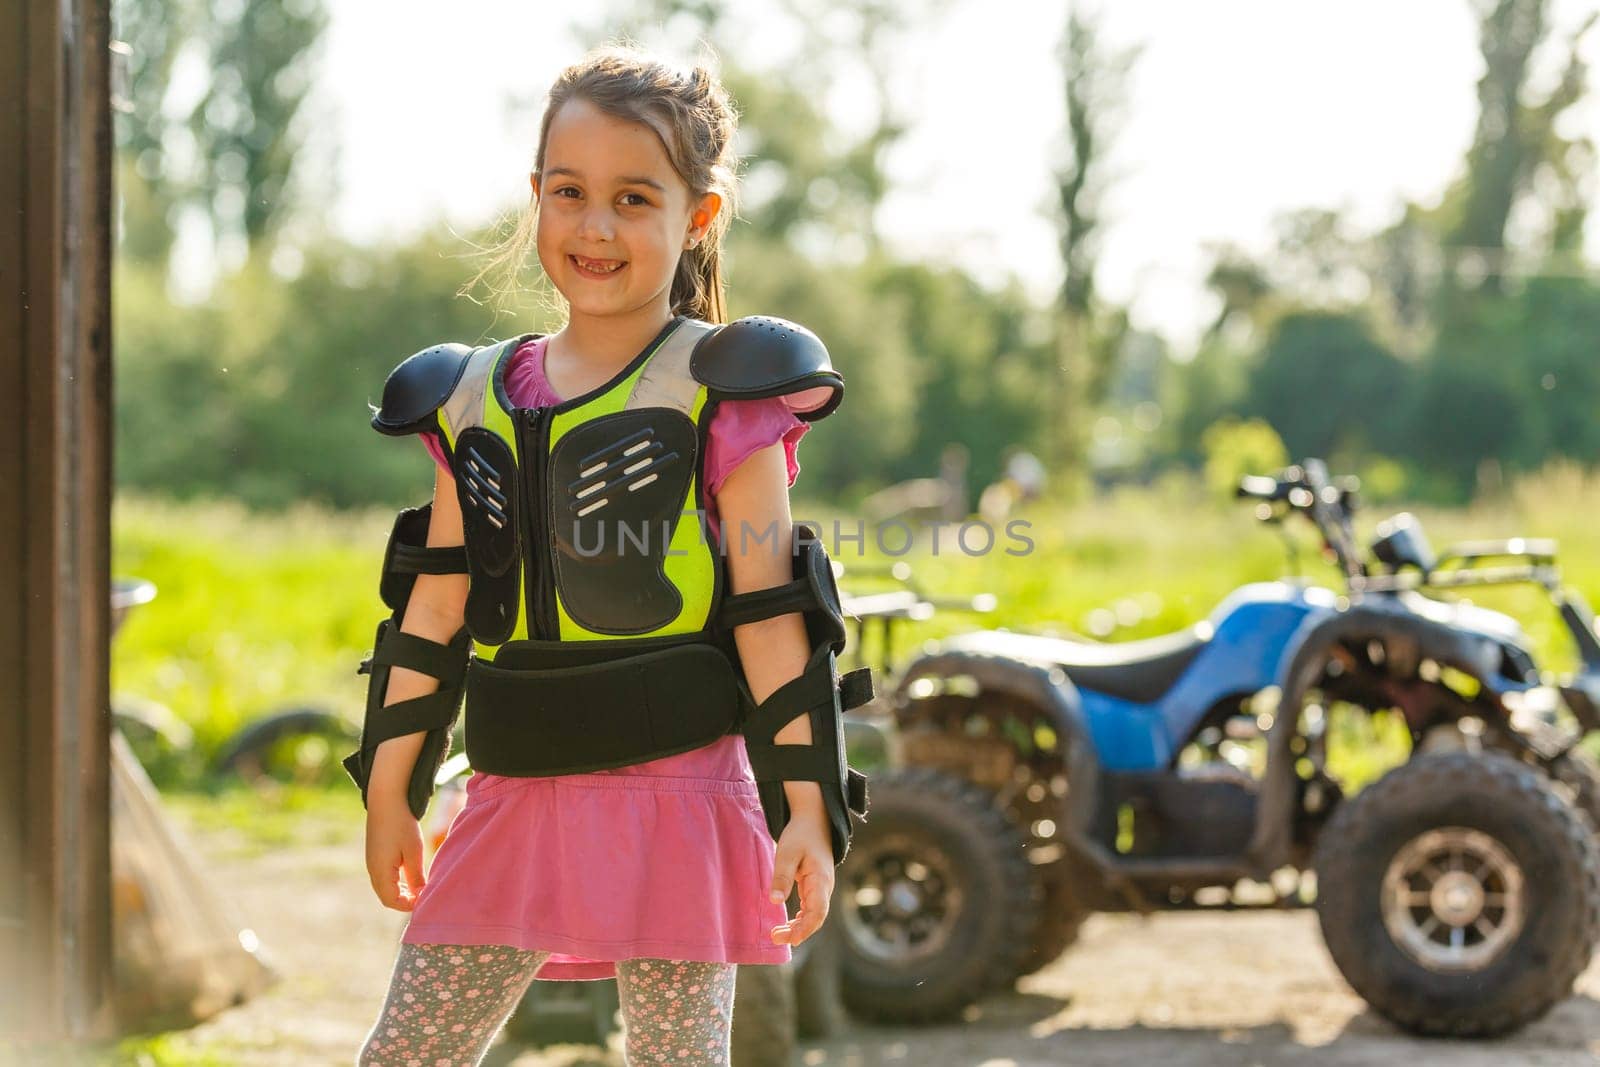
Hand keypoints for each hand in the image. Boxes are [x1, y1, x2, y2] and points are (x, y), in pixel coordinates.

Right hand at [365, 795, 426, 911]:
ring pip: (384, 887)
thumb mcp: (413, 851)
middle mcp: (372, 870)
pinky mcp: (374, 855)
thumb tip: (420, 895)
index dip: (408, 905)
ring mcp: (371, 862)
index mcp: (380, 872)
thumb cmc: (402, 825)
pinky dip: (396, 881)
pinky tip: (410, 875)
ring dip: (401, 891)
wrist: (385, 800)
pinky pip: (383, 877)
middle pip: (386, 897)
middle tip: (423, 896)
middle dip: (404, 900)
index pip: (391, 901)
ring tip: (419, 887)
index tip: (424, 900)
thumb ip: (416, 876)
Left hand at [766, 805, 833, 945]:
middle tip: (775, 938)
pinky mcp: (815, 887)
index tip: (791, 940)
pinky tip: (788, 926)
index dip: (805, 928)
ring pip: (813, 915)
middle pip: (816, 918)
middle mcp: (825, 887)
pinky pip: (810, 909)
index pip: (818, 912)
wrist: (814, 821)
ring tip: (777, 935)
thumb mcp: (787, 853)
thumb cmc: (801, 835)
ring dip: (797, 927)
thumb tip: (775, 902)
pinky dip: (800, 920)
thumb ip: (782, 876)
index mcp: (821, 880)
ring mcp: (821, 888)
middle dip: (798, 932)